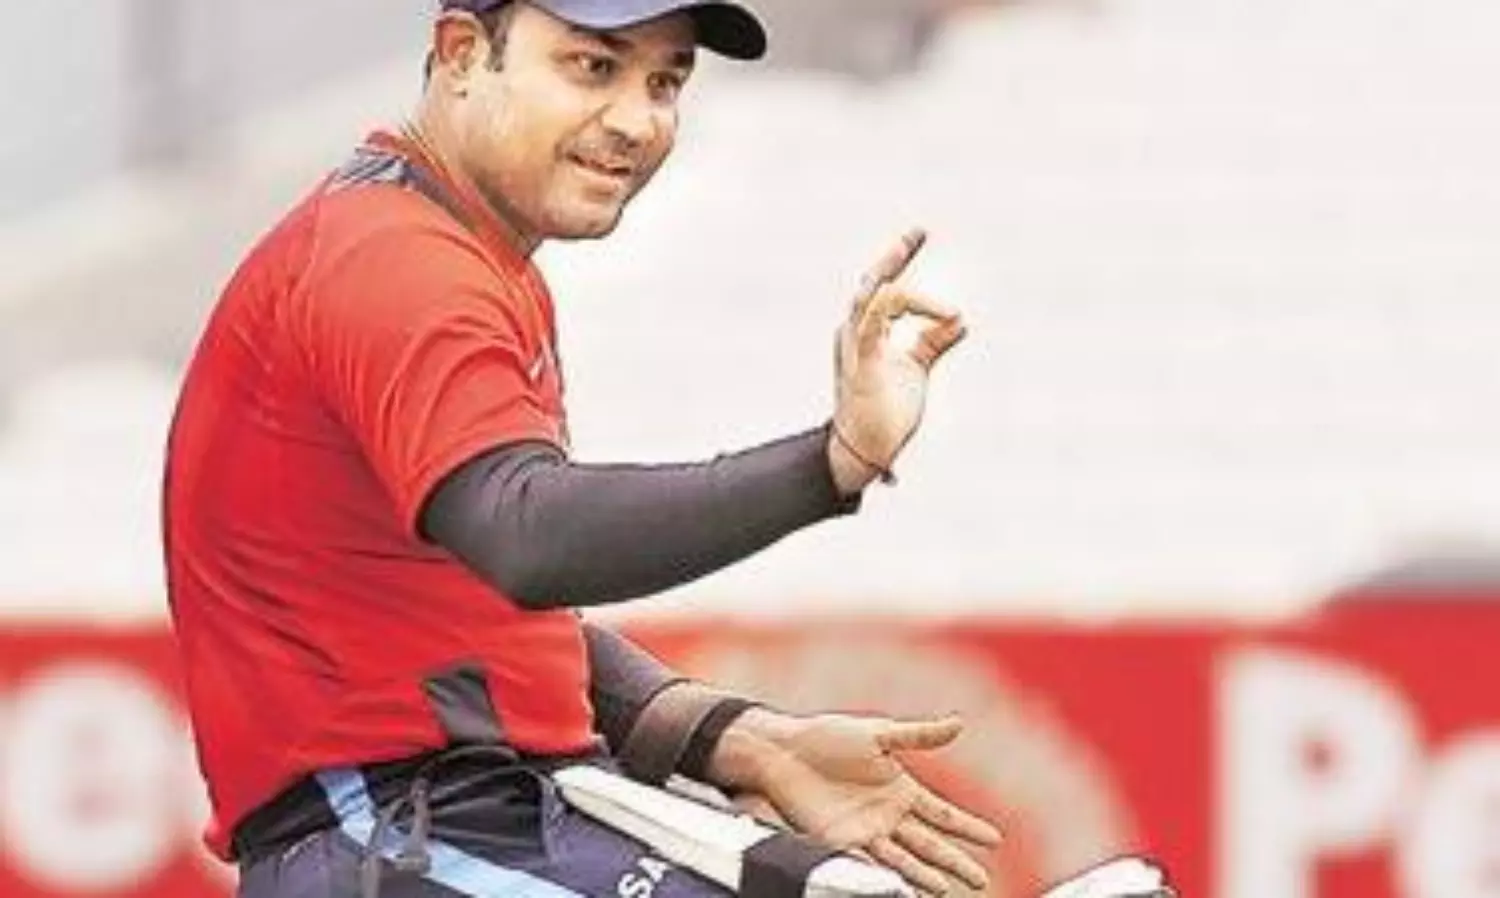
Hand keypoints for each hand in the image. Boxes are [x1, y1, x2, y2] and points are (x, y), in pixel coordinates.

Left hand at [718, 711, 1000, 894]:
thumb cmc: (828, 737)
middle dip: (956, 862)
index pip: (943, 814)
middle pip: (930, 845)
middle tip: (981, 881)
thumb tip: (960, 724)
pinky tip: (902, 890)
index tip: (995, 841)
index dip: (969, 828)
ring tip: (945, 893)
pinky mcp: (841, 842)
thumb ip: (919, 735)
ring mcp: (866, 831)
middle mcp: (888, 815)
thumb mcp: (878, 733)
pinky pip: (869, 863)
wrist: (784, 752)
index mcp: (901, 788)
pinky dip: (887, 878)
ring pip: (904, 860)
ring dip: (925, 877)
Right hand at [828, 229, 967, 493]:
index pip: (882, 287)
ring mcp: (856, 347)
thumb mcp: (916, 368)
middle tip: (917, 233)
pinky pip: (873, 325)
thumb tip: (960, 321)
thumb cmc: (886, 410)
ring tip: (925, 275)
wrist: (868, 449)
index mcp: (866, 331)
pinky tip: (930, 306)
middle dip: (893, 256)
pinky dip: (900, 309)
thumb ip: (933, 342)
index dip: (899, 259)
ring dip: (900, 282)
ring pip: (870, 299)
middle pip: (871, 284)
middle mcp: (856, 333)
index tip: (919, 235)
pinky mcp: (864, 364)